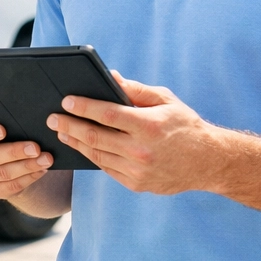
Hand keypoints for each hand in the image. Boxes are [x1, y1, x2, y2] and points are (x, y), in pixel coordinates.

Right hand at [0, 123, 53, 199]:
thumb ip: (2, 121)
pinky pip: (11, 186)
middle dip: (15, 152)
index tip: (2, 130)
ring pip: (4, 173)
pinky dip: (29, 177)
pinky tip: (41, 169)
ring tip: (46, 159)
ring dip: (28, 166)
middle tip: (36, 148)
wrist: (0, 157)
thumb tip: (22, 118)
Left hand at [48, 73, 229, 195]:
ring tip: (62, 131)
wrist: (207, 162)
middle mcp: (141, 150)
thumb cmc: (185, 125)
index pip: (106, 114)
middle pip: (94, 137)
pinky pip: (106, 168)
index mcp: (148, 126)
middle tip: (52, 118)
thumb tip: (110, 77)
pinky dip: (91, 156)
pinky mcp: (135, 184)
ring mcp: (137, 170)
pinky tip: (81, 146)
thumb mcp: (165, 100)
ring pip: (96, 155)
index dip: (83, 107)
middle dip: (69, 125)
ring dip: (75, 142)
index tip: (65, 101)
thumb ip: (136, 90)